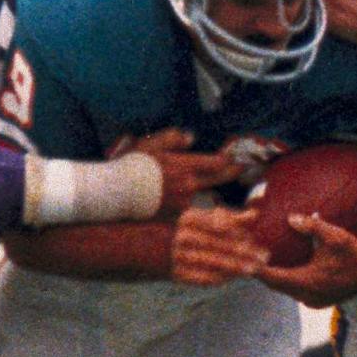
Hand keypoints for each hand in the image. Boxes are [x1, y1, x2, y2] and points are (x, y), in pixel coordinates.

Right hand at [118, 128, 245, 215]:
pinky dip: (188, 206)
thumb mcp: (150, 144)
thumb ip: (173, 138)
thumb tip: (191, 138)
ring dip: (206, 192)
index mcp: (185, 166)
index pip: (215, 163)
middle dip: (230, 173)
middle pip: (216, 180)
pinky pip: (187, 211)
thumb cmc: (131, 166)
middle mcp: (188, 186)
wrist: (115, 193)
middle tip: (241, 169)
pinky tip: (182, 204)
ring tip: (206, 189)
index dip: (228, 160)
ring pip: (200, 196)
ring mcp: (183, 204)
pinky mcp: (174, 218)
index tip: (236, 158)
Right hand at [169, 206, 267, 286]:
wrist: (154, 252)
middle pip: (220, 245)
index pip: (221, 227)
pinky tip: (236, 277)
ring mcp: (178, 257)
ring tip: (254, 268)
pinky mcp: (177, 274)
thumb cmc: (189, 232)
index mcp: (189, 218)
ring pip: (214, 263)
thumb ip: (230, 218)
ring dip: (237, 267)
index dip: (242, 235)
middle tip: (264, 257)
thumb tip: (255, 215)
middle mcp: (182, 236)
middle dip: (245, 252)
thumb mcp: (204, 219)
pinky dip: (222, 278)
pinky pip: (204, 278)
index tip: (259, 241)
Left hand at [257, 214, 356, 307]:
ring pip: (285, 290)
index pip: (273, 278)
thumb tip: (291, 217)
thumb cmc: (354, 253)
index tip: (243, 260)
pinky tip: (283, 268)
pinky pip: (295, 291)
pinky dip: (287, 281)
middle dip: (262, 273)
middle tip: (248, 259)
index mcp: (308, 282)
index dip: (256, 270)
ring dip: (275, 278)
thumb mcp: (335, 236)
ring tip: (262, 263)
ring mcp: (313, 301)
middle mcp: (307, 295)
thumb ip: (312, 227)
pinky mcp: (318, 301)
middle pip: (275, 286)